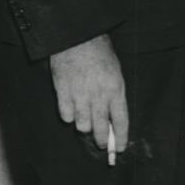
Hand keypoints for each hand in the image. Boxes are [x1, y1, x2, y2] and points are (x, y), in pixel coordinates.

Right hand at [50, 34, 128, 151]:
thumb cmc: (99, 51)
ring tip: (86, 119)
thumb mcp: (115, 70)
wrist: (77, 36)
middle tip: (101, 142)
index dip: (120, 137)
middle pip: (101, 128)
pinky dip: (69, 115)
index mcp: (115, 88)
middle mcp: (99, 95)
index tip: (119, 148)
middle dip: (102, 140)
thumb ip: (114, 93)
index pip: (121, 120)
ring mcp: (80, 95)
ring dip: (85, 126)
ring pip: (83, 126)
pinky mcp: (63, 92)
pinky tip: (71, 107)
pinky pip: (66, 116)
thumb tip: (112, 116)